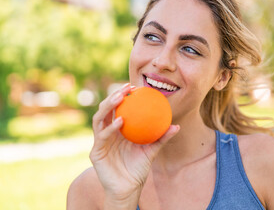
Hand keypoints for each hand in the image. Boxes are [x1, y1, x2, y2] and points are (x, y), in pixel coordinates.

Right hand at [90, 83, 178, 205]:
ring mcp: (100, 141)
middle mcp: (106, 133)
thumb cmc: (139, 168)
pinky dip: (110, 127)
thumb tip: (177, 126)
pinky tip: (120, 121)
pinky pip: (102, 136)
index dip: (122, 96)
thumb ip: (162, 138)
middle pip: (106, 109)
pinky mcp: (96, 152)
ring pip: (99, 118)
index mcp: (117, 130)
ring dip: (108, 106)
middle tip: (126, 88)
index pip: (117, 109)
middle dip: (113, 95)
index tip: (134, 86)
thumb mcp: (152, 150)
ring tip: (119, 98)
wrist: (129, 188)